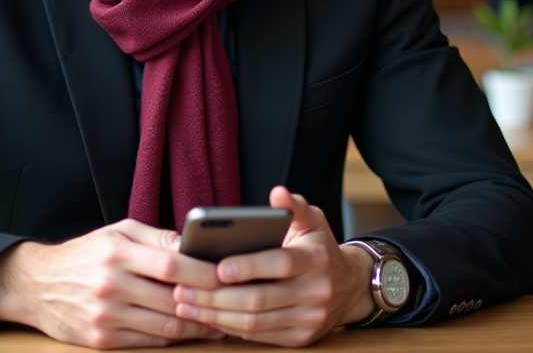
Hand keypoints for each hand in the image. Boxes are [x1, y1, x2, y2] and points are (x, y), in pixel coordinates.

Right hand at [0, 219, 221, 348]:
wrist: (37, 285)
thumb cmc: (85, 254)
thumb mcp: (117, 233)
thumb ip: (157, 238)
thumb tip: (194, 245)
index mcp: (117, 253)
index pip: (171, 264)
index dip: (204, 273)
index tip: (228, 274)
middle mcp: (110, 285)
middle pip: (172, 299)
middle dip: (208, 303)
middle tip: (234, 303)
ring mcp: (105, 316)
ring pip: (164, 326)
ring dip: (197, 326)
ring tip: (220, 321)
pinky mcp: (102, 340)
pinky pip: (148, 342)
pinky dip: (173, 338)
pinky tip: (189, 332)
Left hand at [171, 186, 374, 346]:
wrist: (350, 287)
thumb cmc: (319, 248)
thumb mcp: (313, 221)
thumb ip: (294, 207)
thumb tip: (277, 193)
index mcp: (316, 259)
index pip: (280, 263)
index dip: (248, 267)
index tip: (217, 267)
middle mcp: (315, 292)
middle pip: (260, 299)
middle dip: (217, 296)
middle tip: (183, 289)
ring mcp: (308, 319)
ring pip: (255, 322)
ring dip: (216, 315)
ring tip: (184, 304)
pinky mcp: (299, 338)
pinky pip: (258, 336)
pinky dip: (229, 328)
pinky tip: (206, 317)